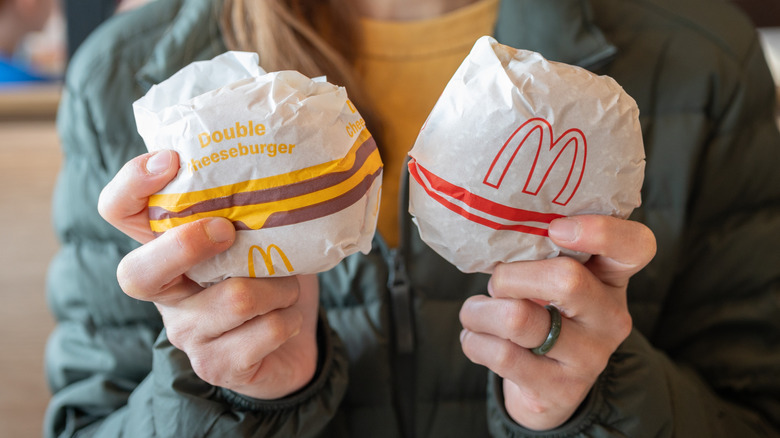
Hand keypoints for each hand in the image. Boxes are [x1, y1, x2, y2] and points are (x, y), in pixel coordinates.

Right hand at [98, 150, 318, 398]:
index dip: (130, 185)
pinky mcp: (217, 366)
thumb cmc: (271, 276)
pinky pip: (265, 330)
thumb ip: (247, 204)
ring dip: (279, 286)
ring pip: (235, 299)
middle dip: (187, 245)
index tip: (170, 160)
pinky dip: (289, 318)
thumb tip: (269, 159)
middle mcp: (166, 293)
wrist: (293, 343)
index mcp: (168, 248)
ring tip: (285, 286)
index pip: (118, 212)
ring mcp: (187, 334)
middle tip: (227, 231)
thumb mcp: (258, 233)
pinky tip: (286, 318)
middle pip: (138, 273)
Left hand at [459, 215, 655, 429]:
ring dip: (479, 312)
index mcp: (612, 278)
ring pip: (519, 319)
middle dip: (508, 277)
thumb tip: (497, 232)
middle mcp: (611, 317)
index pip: (636, 247)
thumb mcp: (556, 280)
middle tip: (496, 286)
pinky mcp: (560, 388)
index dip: (601, 231)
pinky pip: (503, 356)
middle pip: (566, 280)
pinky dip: (474, 342)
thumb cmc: (546, 314)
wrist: (548, 386)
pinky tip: (474, 338)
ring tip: (474, 313)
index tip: (556, 228)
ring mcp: (590, 356)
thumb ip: (542, 252)